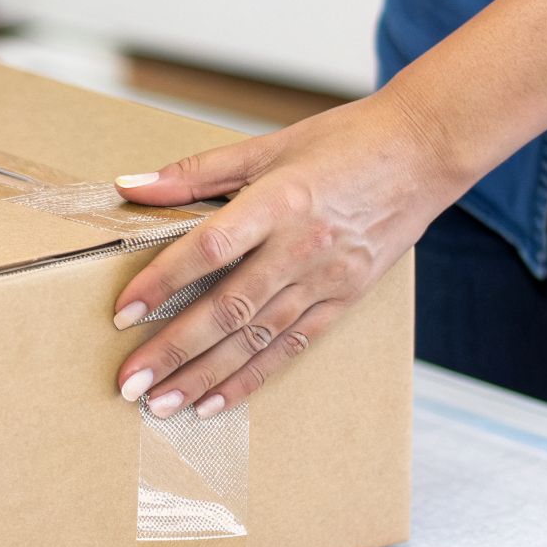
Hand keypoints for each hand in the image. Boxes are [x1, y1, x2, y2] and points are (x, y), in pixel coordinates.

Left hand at [111, 94, 463, 418]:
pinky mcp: (345, 300)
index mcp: (278, 202)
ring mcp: (326, 279)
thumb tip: (129, 186)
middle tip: (129, 382)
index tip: (122, 314)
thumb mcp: (267, 146)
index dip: (162, 283)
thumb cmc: (343, 143)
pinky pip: (292, 347)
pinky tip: (214, 402)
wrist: (424, 152)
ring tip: (161, 404)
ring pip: (257, 338)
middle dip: (174, 350)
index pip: (209, 249)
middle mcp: (300, 247)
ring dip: (205, 376)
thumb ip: (195, 173)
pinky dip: (251, 378)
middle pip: (228, 308)